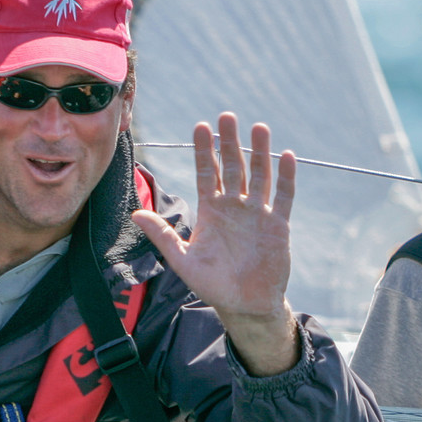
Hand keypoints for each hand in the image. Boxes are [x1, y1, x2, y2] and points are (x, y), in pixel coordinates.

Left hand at [132, 113, 298, 375]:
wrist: (245, 306)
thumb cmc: (212, 284)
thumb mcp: (183, 260)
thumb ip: (163, 236)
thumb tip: (135, 214)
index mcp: (211, 211)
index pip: (207, 173)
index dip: (204, 150)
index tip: (200, 126)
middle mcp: (234, 206)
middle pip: (233, 166)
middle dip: (229, 142)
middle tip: (227, 116)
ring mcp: (257, 213)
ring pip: (259, 175)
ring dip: (259, 152)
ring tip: (258, 127)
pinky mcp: (278, 225)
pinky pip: (283, 196)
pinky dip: (286, 177)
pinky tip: (286, 155)